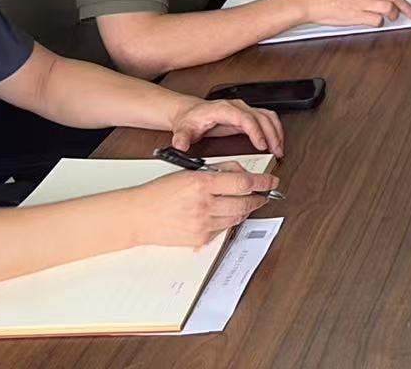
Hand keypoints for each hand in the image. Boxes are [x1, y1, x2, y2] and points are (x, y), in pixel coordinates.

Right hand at [129, 167, 279, 246]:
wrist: (138, 215)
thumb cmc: (159, 192)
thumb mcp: (189, 172)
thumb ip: (218, 171)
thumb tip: (242, 173)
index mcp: (201, 183)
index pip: (243, 183)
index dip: (263, 182)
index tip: (272, 181)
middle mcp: (204, 205)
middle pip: (245, 203)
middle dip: (259, 198)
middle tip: (264, 193)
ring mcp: (203, 224)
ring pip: (237, 217)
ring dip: (245, 210)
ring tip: (244, 202)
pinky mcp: (200, 238)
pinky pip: (224, 229)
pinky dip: (229, 221)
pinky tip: (224, 214)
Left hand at [170, 98, 283, 156]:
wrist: (190, 112)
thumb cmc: (190, 120)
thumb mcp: (183, 129)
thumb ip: (182, 137)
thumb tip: (181, 145)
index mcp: (224, 109)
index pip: (245, 118)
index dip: (256, 131)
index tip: (262, 145)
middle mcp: (237, 107)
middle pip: (261, 117)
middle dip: (272, 135)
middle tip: (276, 151)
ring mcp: (244, 109)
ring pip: (268, 116)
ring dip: (277, 132)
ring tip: (279, 149)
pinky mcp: (247, 114)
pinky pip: (267, 119)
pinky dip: (275, 130)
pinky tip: (276, 142)